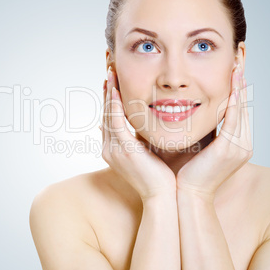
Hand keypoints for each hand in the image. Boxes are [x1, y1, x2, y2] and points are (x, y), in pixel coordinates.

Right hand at [100, 67, 175, 200]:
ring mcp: (114, 150)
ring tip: (111, 74)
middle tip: (110, 73)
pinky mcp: (124, 149)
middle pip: (106, 114)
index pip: (109, 120)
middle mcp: (109, 149)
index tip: (114, 84)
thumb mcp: (147, 153)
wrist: (163, 196)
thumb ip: (142, 138)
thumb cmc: (160, 176)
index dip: (111, 101)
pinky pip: (116, 121)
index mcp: (114, 150)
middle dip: (108, 93)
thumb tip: (143, 125)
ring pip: (108, 115)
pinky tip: (117, 90)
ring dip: (110, 93)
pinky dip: (115, 105)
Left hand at [176, 63, 252, 199]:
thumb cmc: (187, 172)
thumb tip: (188, 112)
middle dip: (240, 85)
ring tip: (237, 68)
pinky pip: (234, 119)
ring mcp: (239, 147)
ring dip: (238, 88)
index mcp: (236, 145)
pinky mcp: (230, 148)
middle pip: (243, 108)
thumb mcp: (197, 147)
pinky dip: (234, 101)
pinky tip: (232, 85)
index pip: (237, 112)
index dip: (236, 92)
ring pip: (241, 110)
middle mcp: (242, 145)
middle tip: (238, 63)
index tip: (232, 73)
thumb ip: (201, 130)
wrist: (187, 194)